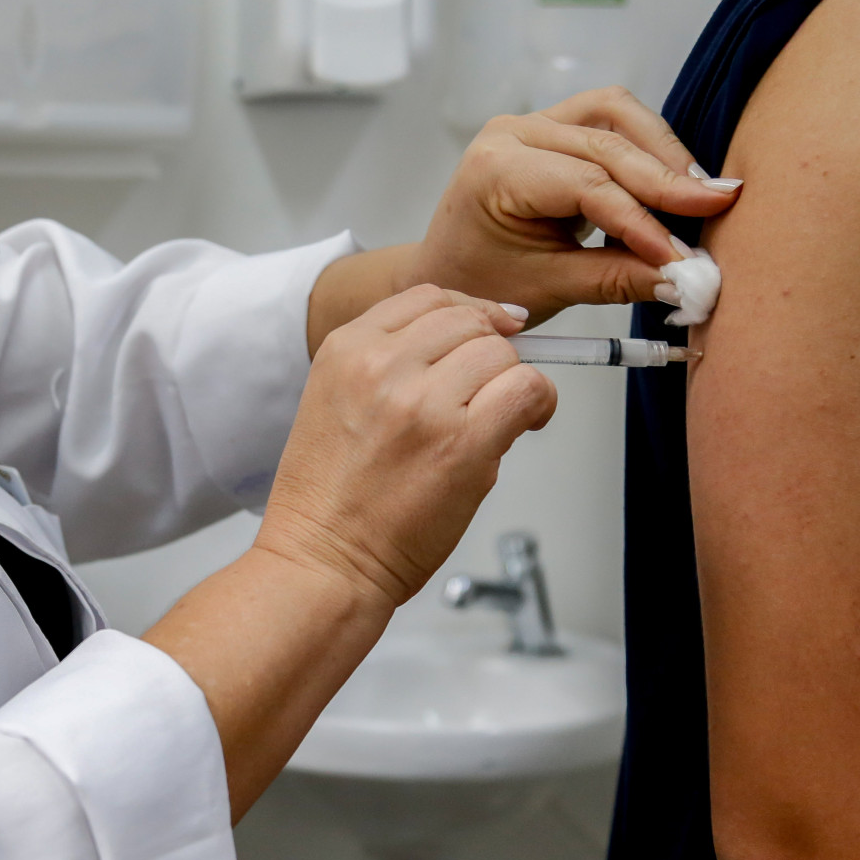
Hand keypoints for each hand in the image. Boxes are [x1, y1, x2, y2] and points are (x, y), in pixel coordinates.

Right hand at [259, 286, 557, 608]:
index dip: (469, 310)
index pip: (426, 296)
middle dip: (491, 350)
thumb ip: (389, 365)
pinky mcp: (463, 441)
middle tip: (492, 386)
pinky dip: (538, 403)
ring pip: (502, 353)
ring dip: (509, 381)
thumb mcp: (334, 403)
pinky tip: (528, 424)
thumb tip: (470, 343)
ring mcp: (423, 402)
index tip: (489, 328)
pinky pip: (527, 390)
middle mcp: (382, 366)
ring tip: (500, 416)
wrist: (322, 562)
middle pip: (469, 321)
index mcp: (345, 350)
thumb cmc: (327, 503)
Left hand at [308, 87, 742, 349]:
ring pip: (615, 114)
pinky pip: (610, 121)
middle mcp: (512, 133)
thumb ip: (616, 279)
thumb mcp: (548, 288)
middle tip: (718, 206)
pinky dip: (646, 149)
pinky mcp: (553, 127)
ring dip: (662, 152)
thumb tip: (685, 279)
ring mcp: (532, 124)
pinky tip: (673, 186)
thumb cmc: (483, 283)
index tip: (683, 255)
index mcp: (496, 169)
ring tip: (700, 195)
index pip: (586, 185)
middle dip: (666, 178)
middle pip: (607, 140)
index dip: (642, 220)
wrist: (447, 272)